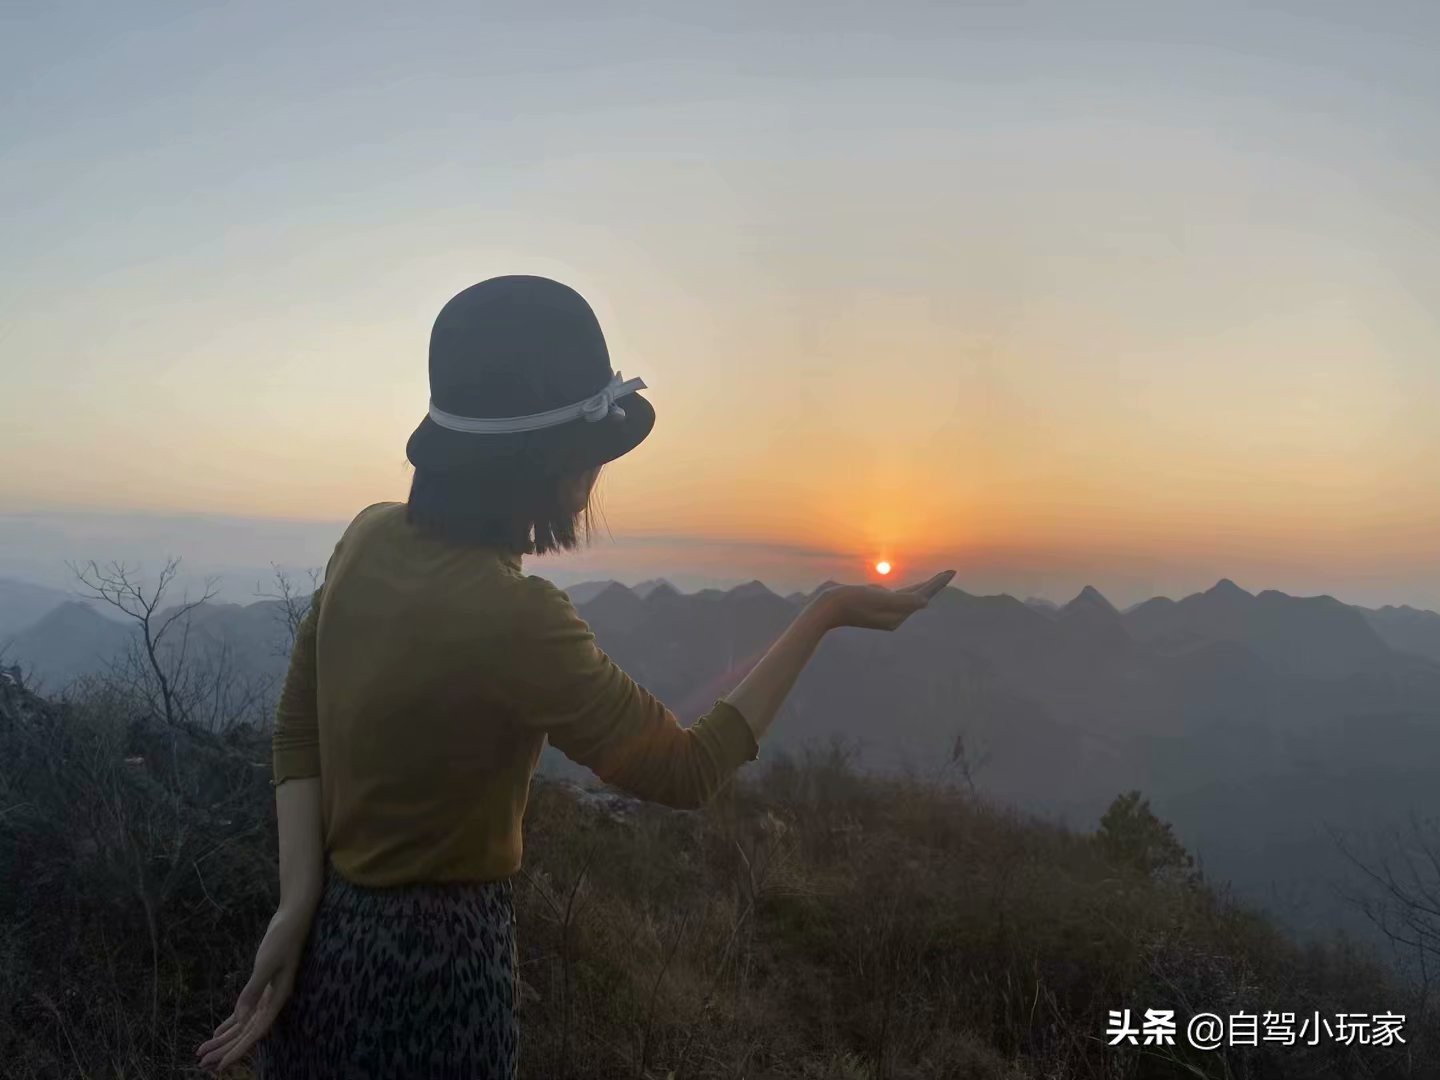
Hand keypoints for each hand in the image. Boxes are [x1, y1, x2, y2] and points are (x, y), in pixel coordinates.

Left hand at [196, 903, 313, 1071]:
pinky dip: (230, 1022)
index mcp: (277, 999)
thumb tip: (241, 1019)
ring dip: (225, 1038)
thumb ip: (253, 991)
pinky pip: (245, 1011)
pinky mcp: (262, 986)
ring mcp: (268, 994)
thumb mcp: (265, 964)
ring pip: (244, 1024)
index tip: (221, 1066)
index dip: (238, 1050)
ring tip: (204, 1053)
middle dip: (226, 1049)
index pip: (255, 1032)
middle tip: (203, 1064)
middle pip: (247, 1032)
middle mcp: (272, 1001)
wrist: (293, 919)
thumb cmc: (282, 939)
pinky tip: (218, 1032)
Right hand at [809, 570, 955, 630]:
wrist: (824, 608)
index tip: (951, 571)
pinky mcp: (871, 603)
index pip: (922, 595)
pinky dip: (903, 590)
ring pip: (907, 596)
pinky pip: (893, 595)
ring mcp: (881, 609)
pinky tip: (907, 590)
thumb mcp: (879, 599)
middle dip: (934, 585)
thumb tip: (925, 602)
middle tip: (949, 572)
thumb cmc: (851, 602)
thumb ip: (904, 600)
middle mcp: (891, 614)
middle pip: (918, 596)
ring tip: (934, 582)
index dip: (937, 583)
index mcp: (896, 615)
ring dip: (921, 588)